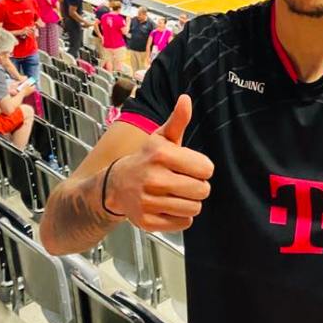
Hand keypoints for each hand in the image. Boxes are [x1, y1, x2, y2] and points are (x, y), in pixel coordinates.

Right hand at [106, 94, 213, 232]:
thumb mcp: (161, 137)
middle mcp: (154, 178)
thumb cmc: (147, 158)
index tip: (191, 166)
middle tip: (184, 181)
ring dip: (190, 202)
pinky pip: (183, 223)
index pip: (206, 169)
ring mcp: (149, 202)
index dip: (203, 168)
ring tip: (176, 193)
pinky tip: (168, 205)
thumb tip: (186, 99)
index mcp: (161, 154)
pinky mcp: (147, 222)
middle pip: (202, 190)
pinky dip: (180, 216)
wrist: (117, 184)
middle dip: (198, 186)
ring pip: (194, 208)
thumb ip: (177, 120)